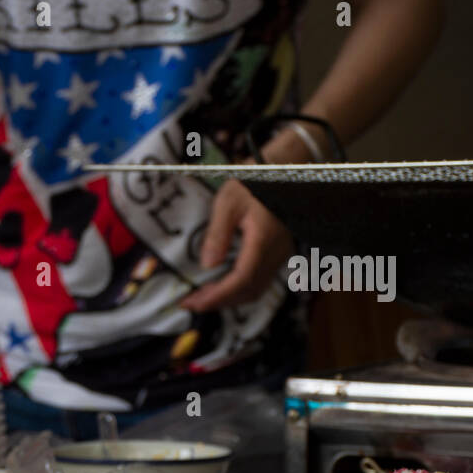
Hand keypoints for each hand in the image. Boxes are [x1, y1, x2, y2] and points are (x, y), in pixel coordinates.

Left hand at [180, 179, 293, 311]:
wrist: (282, 170)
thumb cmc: (253, 181)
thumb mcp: (228, 202)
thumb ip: (218, 234)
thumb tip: (208, 265)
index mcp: (264, 239)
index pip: (242, 279)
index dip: (218, 296)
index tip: (194, 302)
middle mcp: (277, 252)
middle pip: (248, 290)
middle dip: (219, 301)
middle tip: (190, 302)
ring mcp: (281, 255)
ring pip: (255, 289)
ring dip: (228, 298)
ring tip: (200, 297)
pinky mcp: (279, 254)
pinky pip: (259, 280)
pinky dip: (237, 288)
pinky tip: (219, 285)